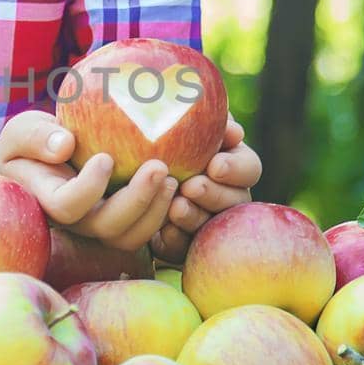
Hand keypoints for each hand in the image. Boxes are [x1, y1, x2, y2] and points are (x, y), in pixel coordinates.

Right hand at [0, 110, 178, 253]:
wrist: (44, 159)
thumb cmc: (31, 142)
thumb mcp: (21, 131)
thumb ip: (35, 136)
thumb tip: (65, 144)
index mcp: (51, 200)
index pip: (68, 207)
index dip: (88, 189)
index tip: (105, 157)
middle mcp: (79, 221)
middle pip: (109, 228)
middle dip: (137, 202)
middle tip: (160, 166)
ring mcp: (104, 224)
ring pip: (132, 236)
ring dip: (156, 211)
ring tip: (174, 177)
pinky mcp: (126, 220)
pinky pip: (150, 226)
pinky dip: (168, 210)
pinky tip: (184, 180)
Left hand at [150, 114, 261, 266]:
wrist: (115, 168)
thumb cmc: (148, 134)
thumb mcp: (167, 120)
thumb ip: (194, 116)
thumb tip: (231, 127)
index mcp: (227, 163)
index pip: (248, 167)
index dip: (237, 168)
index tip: (215, 164)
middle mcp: (222, 194)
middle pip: (235, 201)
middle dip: (215, 194)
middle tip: (192, 186)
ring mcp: (202, 221)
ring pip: (210, 226)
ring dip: (195, 216)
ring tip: (176, 207)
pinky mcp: (178, 243)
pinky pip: (182, 247)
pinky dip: (174, 239)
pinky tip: (162, 231)